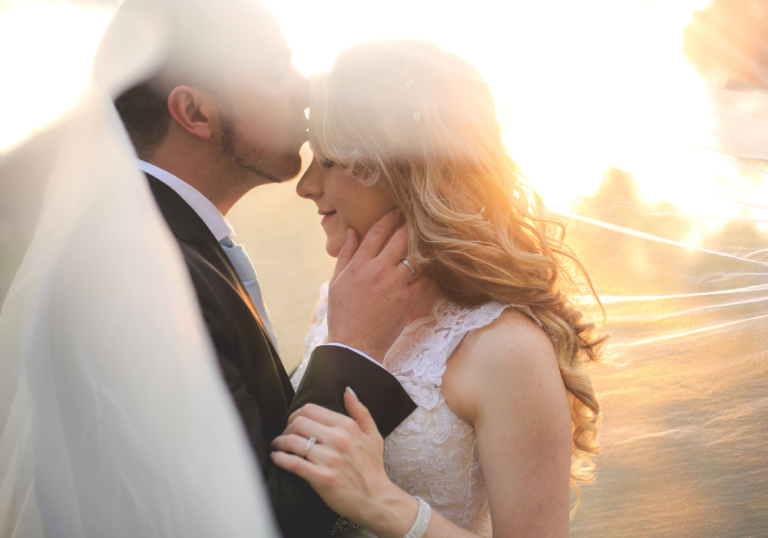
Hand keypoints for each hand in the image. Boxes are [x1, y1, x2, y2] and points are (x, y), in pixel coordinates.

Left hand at [271, 388, 417, 537]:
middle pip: (298, 422)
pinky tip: (276, 458)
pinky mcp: (321, 478)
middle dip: (286, 427)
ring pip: (292, 441)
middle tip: (284, 435)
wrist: (376, 499)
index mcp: (347, 426)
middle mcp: (338, 439)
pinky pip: (293, 463)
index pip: (311, 409)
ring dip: (279, 442)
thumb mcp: (373, 435)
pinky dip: (280, 458)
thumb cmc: (373, 468)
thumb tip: (347, 391)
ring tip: (277, 446)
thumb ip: (360, 411)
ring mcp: (329, 459)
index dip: (297, 414)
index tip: (293, 423)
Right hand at [326, 210, 429, 361]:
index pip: (377, 232)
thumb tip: (354, 231)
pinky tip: (430, 266)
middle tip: (416, 218)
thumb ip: (346, 254)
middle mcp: (378, 270)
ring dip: (421, 246)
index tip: (396, 210)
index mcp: (359, 265)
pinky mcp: (409, 299)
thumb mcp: (337, 282)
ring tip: (427, 239)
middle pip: (400, 238)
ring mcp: (395, 284)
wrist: (356, 345)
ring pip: (416, 256)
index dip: (389, 218)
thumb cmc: (343, 314)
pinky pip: (425, 278)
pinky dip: (428, 271)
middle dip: (409, 225)